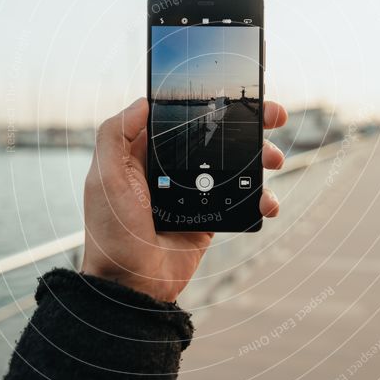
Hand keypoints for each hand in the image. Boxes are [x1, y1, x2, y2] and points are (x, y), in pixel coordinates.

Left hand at [82, 97, 287, 302]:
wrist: (132, 286)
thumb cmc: (111, 233)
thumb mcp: (103, 178)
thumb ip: (115, 135)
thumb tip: (142, 102)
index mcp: (144, 153)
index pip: (180, 118)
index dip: (207, 103)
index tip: (235, 92)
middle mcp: (170, 169)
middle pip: (214, 136)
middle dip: (247, 124)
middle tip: (273, 116)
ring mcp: (193, 193)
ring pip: (234, 164)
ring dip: (260, 157)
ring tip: (275, 159)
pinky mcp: (210, 217)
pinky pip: (240, 200)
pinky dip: (260, 198)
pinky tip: (267, 201)